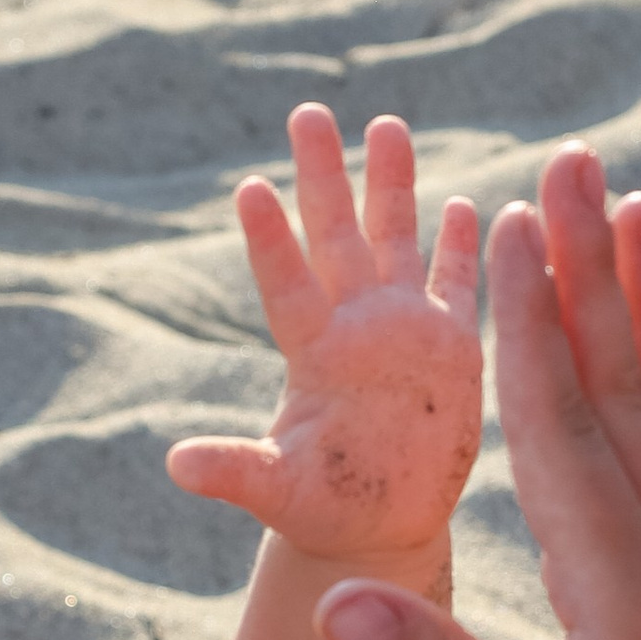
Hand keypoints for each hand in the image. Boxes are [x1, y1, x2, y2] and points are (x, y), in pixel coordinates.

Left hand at [167, 104, 480, 568]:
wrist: (378, 528)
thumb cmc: (323, 511)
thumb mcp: (279, 491)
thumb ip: (236, 471)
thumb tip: (176, 464)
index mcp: (314, 354)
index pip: (288, 283)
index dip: (272, 239)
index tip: (251, 186)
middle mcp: (355, 327)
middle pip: (338, 236)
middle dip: (326, 174)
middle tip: (308, 112)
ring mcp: (403, 331)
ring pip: (395, 240)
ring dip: (392, 184)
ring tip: (385, 124)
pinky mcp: (450, 348)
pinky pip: (455, 284)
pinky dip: (461, 246)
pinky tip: (465, 201)